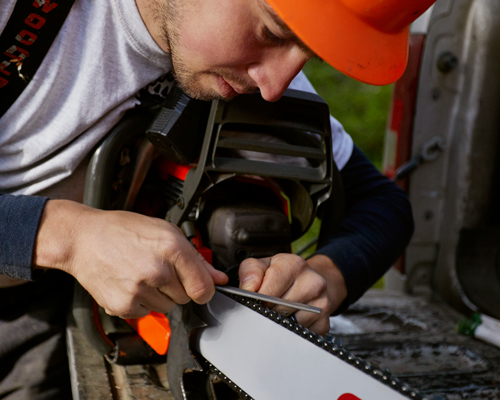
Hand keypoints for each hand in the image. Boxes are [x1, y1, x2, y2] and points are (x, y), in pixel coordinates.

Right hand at [34, 200, 227, 317]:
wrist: (82, 239)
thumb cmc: (122, 230)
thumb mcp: (164, 231)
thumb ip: (195, 257)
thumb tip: (218, 277)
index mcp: (172, 248)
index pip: (203, 287)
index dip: (204, 288)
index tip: (198, 286)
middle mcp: (157, 271)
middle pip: (185, 298)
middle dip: (177, 286)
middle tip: (159, 269)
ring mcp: (139, 291)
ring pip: (167, 307)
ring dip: (159, 296)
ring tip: (142, 274)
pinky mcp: (123, 306)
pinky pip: (146, 313)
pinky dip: (141, 303)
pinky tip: (130, 284)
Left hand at [238, 253, 346, 335]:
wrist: (309, 281)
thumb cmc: (283, 274)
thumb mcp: (264, 265)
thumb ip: (250, 271)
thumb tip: (247, 288)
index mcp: (294, 265)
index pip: (269, 290)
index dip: (257, 299)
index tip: (254, 301)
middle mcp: (312, 282)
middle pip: (279, 309)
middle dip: (267, 311)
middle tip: (265, 307)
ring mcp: (321, 303)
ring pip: (289, 324)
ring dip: (279, 323)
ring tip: (278, 311)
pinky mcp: (325, 322)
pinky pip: (300, 335)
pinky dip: (291, 332)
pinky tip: (290, 319)